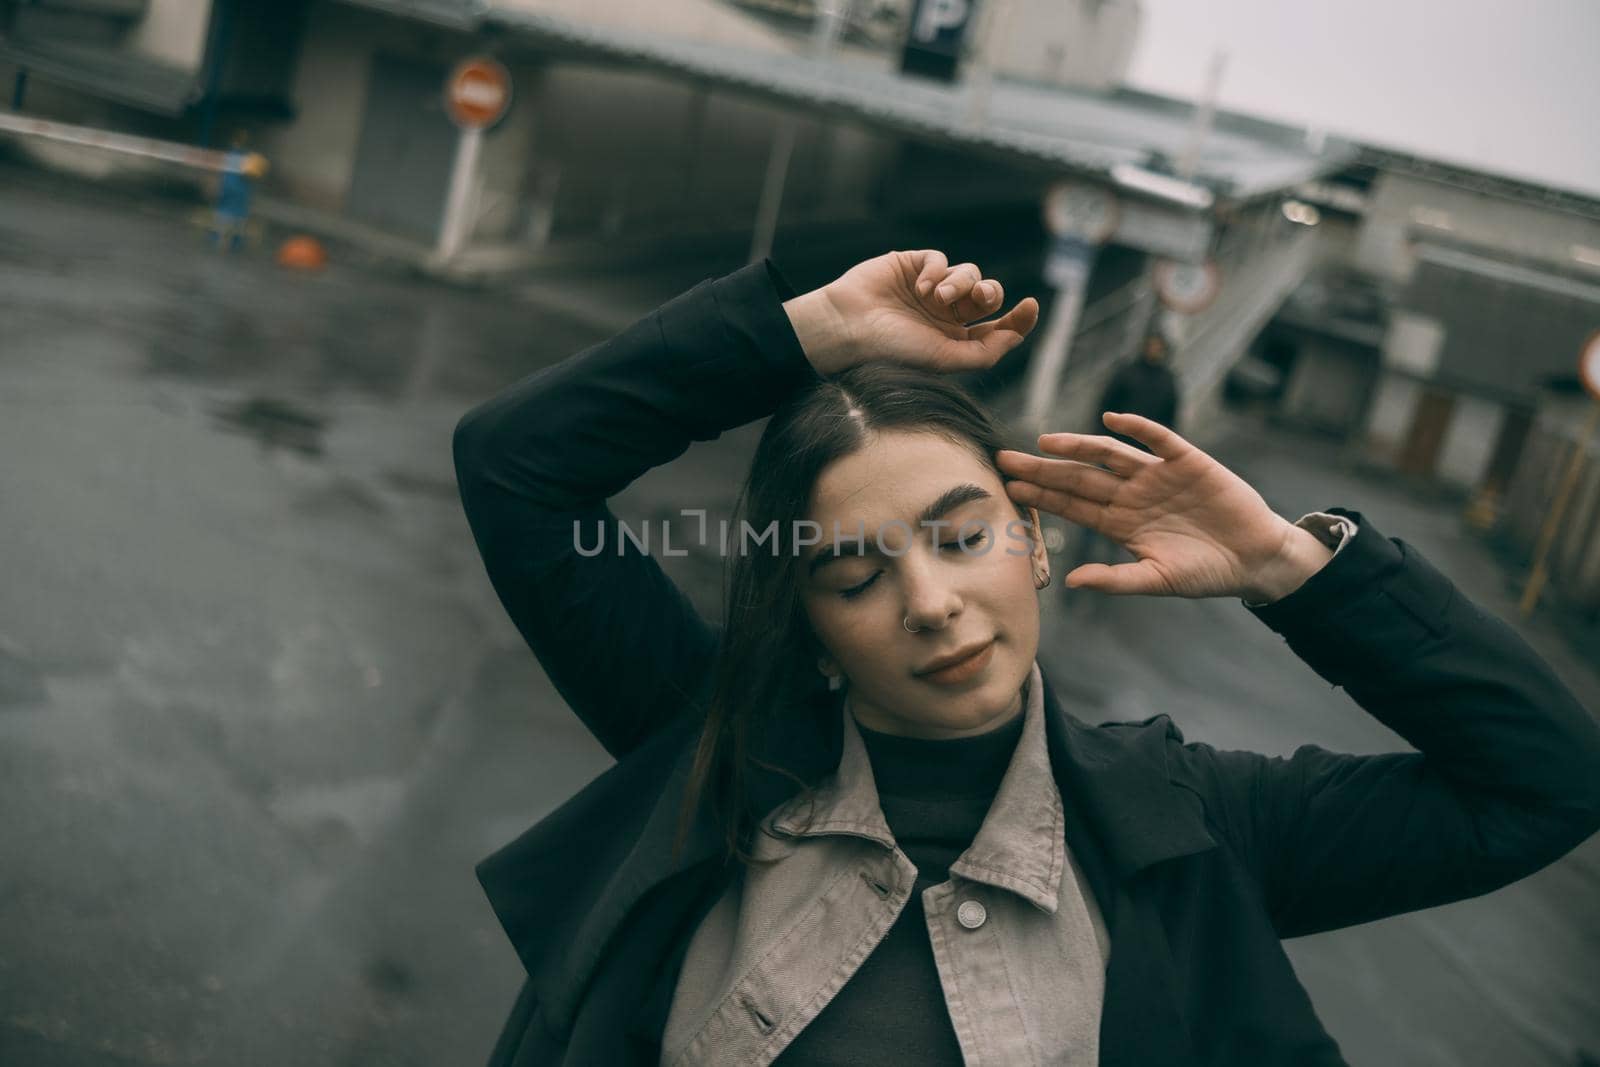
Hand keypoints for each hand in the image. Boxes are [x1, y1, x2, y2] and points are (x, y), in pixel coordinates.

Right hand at [783, 250, 1039, 375]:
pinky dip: (936, 271)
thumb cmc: (894, 349)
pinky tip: (919, 287)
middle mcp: (946, 314)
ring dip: (960, 283)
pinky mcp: (913, 265)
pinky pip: (941, 260)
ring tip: (936, 297)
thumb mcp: (945, 359)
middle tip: (980, 299)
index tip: (1031, 307)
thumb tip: (1016, 337)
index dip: (1019, 318)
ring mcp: (930, 288)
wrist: (850, 326)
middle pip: (988, 295)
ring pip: (968, 274)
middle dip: (990, 294)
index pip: (997, 328)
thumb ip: (985, 352)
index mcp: (955, 340)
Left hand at [995, 413, 1333, 601]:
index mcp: (1120, 523)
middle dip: (1043, 468)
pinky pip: (1159, 440)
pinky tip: (1112, 420)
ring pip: (1110, 455)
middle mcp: (1132, 494)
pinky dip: (1138, 428)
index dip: (1041, 496)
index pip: (1072, 505)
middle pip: (1080, 477)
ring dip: (1079, 446)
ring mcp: (1157, 475)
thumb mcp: (1157, 580)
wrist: (1256, 559)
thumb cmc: (1206, 573)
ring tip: (1046, 441)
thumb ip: (1115, 580)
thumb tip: (1070, 580)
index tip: (1008, 488)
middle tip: (1004, 458)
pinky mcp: (1188, 461)